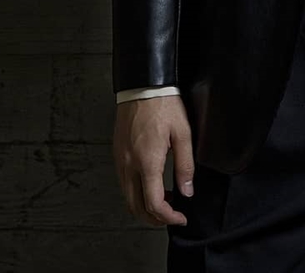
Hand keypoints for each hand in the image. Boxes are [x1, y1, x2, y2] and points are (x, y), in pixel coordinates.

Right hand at [113, 95, 195, 226]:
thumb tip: (187, 190)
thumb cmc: (162, 104)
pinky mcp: (117, 154)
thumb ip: (185, 165)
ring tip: (164, 201)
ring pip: (127, 197)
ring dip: (144, 207)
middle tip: (171, 216)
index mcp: (147, 161)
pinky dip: (136, 192)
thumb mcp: (183, 133)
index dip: (169, 217)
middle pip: (136, 207)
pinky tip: (150, 184)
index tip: (180, 217)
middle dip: (154, 219)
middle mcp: (129, 165)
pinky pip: (124, 183)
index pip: (154, 204)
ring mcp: (120, 160)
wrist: (142, 85)